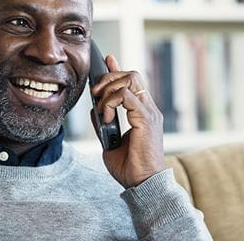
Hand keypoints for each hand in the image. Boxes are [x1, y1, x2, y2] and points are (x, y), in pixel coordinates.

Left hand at [90, 55, 164, 187]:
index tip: (107, 60)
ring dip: (109, 89)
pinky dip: (111, 102)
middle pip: (131, 75)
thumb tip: (94, 110)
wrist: (143, 184)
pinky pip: (126, 96)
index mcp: (144, 113)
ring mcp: (149, 112)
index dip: (118, 69)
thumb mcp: (110, 143)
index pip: (133, 81)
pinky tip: (107, 117)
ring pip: (130, 80)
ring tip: (101, 107)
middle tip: (95, 93)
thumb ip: (103, 125)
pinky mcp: (145, 119)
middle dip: (109, 77)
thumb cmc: (131, 168)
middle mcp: (149, 109)